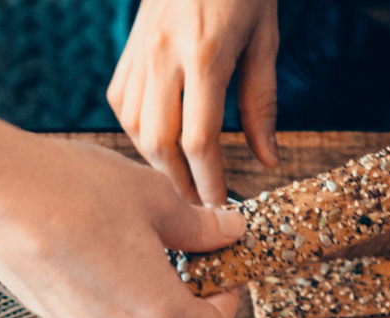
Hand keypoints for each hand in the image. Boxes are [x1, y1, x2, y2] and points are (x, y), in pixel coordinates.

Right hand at [0, 106, 244, 317]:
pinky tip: (100, 238)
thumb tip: (228, 231)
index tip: (225, 266)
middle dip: (189, 287)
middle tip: (190, 239)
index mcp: (157, 315)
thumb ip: (201, 226)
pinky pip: (99, 309)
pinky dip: (112, 284)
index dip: (228, 300)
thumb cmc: (74, 192)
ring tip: (141, 232)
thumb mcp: (156, 199)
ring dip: (148, 285)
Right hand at [108, 0, 279, 205]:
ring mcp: (139, 50)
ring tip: (180, 177)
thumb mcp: (266, 40)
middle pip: (158, 141)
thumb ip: (262, 104)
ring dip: (155, 160)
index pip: (199, 139)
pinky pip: (121, 102)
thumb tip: (269, 160)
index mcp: (205, 54)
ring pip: (134, 126)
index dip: (209, 180)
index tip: (221, 206)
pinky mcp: (127, 47)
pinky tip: (157, 140)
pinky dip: (137, 130)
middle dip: (178, 181)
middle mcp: (163, 54)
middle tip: (199, 204)